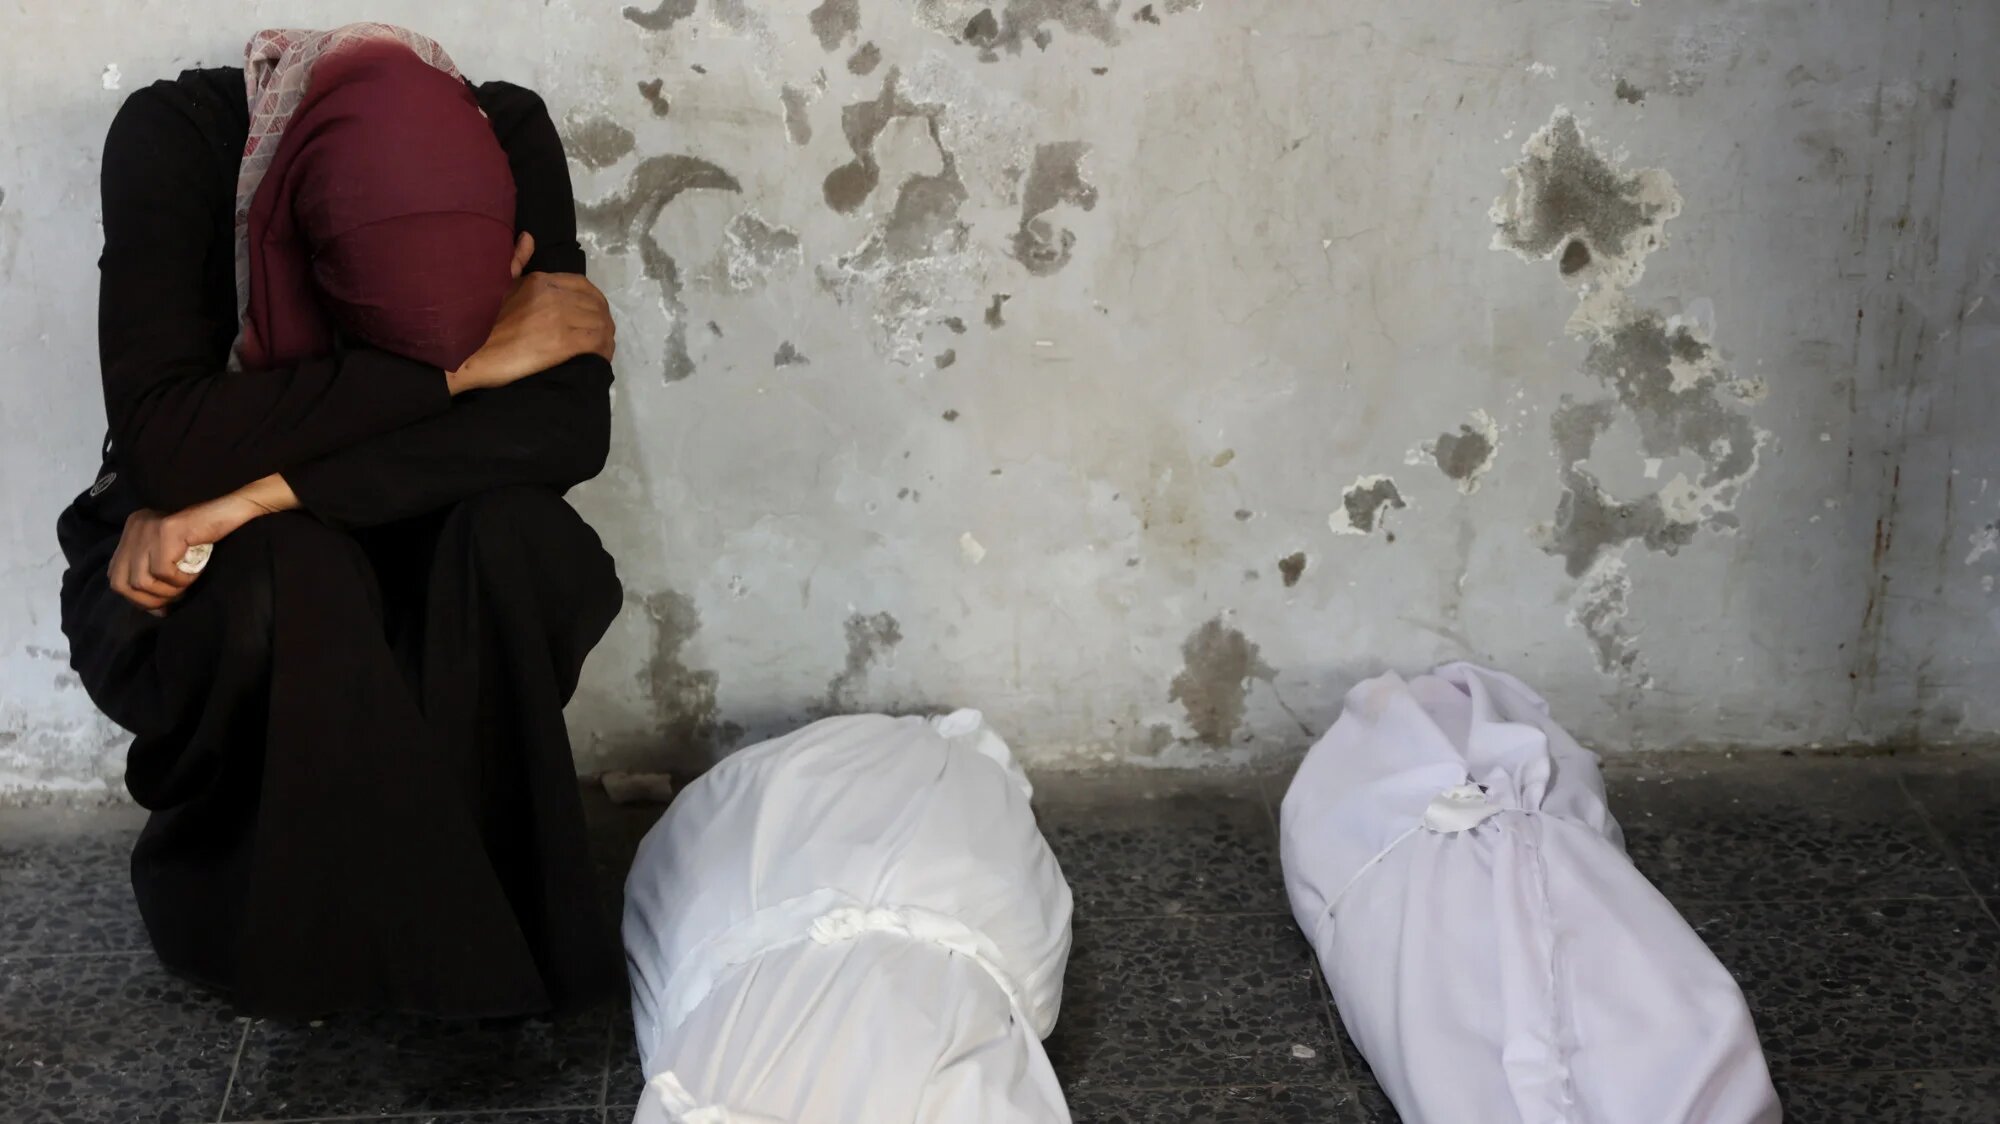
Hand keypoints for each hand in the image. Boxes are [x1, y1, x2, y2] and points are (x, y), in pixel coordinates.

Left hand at [107, 475, 298, 614]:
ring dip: (170, 590)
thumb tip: (155, 610)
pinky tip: (196, 570)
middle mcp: (135, 526)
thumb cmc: (209, 536)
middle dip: (149, 600)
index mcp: (132, 530)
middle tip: (176, 599)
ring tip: (189, 582)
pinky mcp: (167, 530)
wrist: (234, 508)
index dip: (137, 599)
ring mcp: (149, 527)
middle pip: (121, 582)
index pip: (115, 576)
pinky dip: (182, 578)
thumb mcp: (173, 555)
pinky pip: (164, 570)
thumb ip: (156, 575)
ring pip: (142, 580)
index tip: (163, 606)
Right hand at [447, 232, 615, 394]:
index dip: (593, 301)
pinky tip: (599, 357)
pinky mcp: (565, 343)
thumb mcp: (499, 285)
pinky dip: (603, 350)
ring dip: (605, 336)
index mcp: (541, 281)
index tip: (592, 315)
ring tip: (601, 348)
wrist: (475, 357)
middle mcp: (554, 295)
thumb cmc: (484, 325)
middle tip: (600, 335)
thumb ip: (516, 261)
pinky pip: (597, 343)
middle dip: (601, 320)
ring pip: (599, 324)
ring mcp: (560, 319)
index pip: (582, 286)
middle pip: (595, 306)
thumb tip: (528, 237)